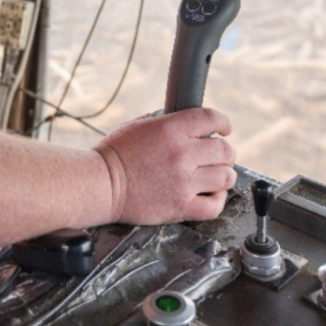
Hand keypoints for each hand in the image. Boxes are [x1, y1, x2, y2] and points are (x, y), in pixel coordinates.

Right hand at [93, 107, 235, 223]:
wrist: (100, 184)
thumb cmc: (114, 155)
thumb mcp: (138, 125)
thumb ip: (166, 123)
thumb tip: (186, 126)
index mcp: (170, 130)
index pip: (211, 119)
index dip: (223, 122)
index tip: (225, 128)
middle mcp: (181, 154)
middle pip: (224, 150)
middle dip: (225, 151)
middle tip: (219, 156)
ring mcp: (183, 182)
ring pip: (225, 177)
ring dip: (225, 175)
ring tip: (218, 176)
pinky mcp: (181, 207)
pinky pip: (214, 206)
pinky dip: (218, 200)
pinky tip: (212, 195)